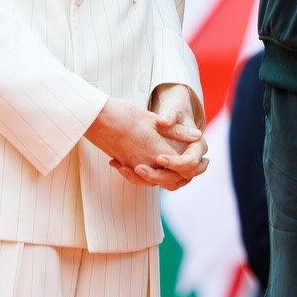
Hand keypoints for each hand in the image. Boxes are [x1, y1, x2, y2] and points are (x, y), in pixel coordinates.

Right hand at [86, 97, 203, 191]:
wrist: (97, 119)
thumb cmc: (125, 115)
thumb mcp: (154, 120)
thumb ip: (177, 132)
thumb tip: (198, 136)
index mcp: (158, 152)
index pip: (184, 168)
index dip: (193, 164)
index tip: (199, 157)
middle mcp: (147, 164)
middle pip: (171, 180)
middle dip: (183, 173)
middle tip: (192, 163)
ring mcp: (134, 168)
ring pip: (155, 181)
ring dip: (167, 175)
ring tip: (176, 164)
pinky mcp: (125, 166)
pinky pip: (141, 178)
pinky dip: (149, 174)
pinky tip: (153, 163)